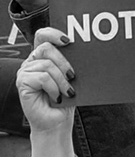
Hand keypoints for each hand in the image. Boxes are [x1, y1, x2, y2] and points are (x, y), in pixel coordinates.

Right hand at [18, 29, 77, 156]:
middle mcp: (32, 61)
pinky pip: (42, 77)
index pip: (42, 35)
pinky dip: (54, 88)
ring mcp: (25, 71)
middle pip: (46, 48)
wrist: (57, 123)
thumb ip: (73, 66)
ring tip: (68, 93)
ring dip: (62, 81)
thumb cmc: (66, 102)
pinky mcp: (22, 82)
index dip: (53, 33)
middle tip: (73, 76)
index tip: (69, 41)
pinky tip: (57, 98)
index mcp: (43, 57)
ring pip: (46, 65)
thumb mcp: (73, 81)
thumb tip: (90, 55)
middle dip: (64, 62)